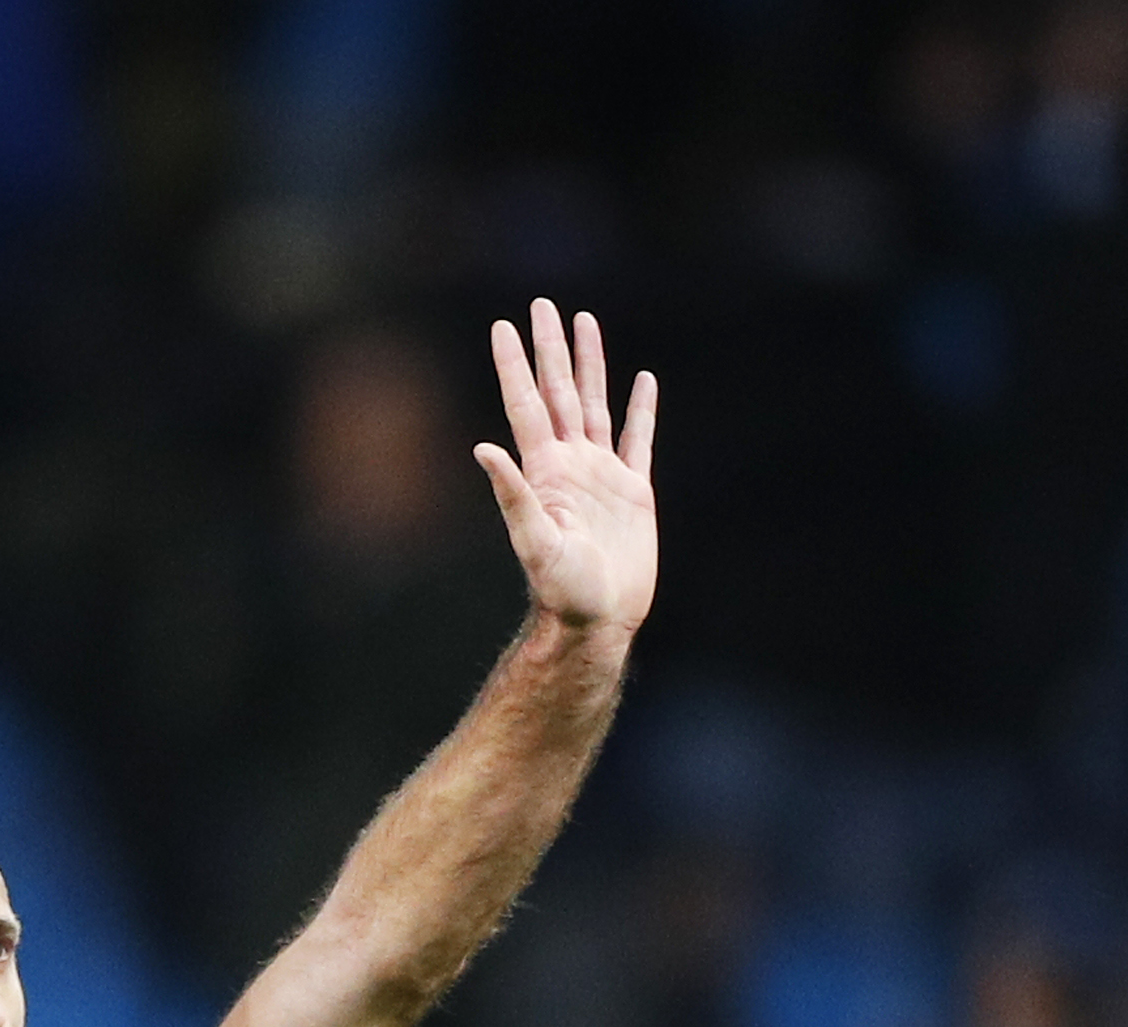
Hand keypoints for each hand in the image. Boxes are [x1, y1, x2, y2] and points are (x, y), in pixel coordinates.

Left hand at [477, 301, 658, 637]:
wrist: (598, 620)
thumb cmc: (562, 590)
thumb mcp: (534, 542)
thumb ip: (513, 495)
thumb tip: (484, 448)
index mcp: (545, 470)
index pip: (526, 404)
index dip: (514, 364)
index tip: (503, 325)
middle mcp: (570, 464)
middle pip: (558, 392)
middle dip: (551, 349)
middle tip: (543, 305)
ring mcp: (601, 475)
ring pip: (596, 405)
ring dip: (590, 365)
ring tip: (586, 323)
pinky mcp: (634, 492)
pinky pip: (639, 441)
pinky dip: (642, 411)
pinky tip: (643, 381)